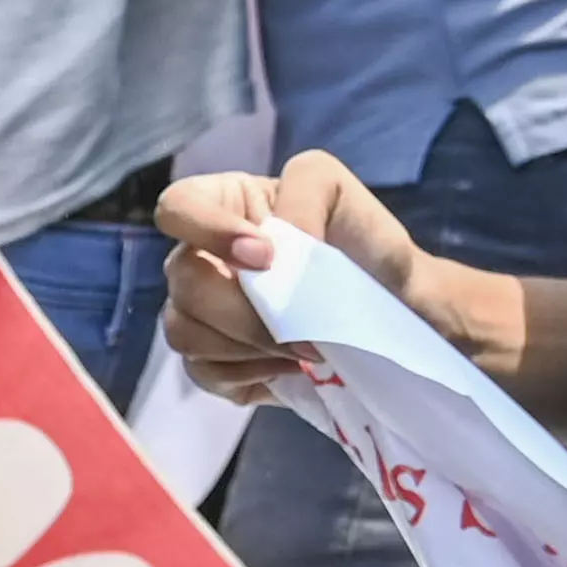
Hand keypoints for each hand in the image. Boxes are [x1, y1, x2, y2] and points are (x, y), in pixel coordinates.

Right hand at [155, 150, 443, 401]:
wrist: (391, 307)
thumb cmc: (360, 241)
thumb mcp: (339, 192)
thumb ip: (302, 197)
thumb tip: (270, 255)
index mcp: (221, 206)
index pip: (176, 208)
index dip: (209, 231)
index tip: (266, 257)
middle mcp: (198, 257)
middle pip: (184, 282)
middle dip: (247, 311)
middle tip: (305, 328)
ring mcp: (196, 312)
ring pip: (185, 333)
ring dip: (252, 345)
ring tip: (305, 348)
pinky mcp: (210, 362)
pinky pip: (205, 373)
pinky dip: (253, 373)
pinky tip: (291, 367)